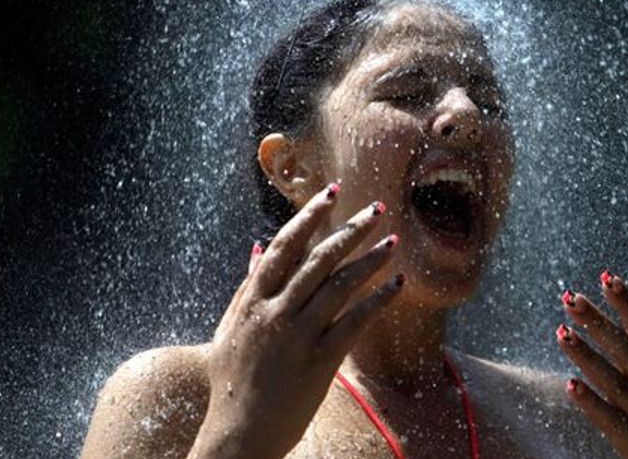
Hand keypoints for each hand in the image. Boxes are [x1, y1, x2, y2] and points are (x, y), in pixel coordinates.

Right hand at [190, 185, 402, 458]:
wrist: (238, 435)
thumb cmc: (232, 382)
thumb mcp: (230, 329)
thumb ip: (246, 286)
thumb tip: (259, 247)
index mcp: (252, 300)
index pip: (286, 245)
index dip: (310, 215)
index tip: (332, 192)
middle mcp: (274, 313)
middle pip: (319, 259)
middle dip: (351, 229)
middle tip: (377, 207)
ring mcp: (297, 337)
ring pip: (340, 285)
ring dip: (371, 259)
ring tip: (393, 239)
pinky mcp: (319, 361)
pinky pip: (355, 322)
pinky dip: (378, 299)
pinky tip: (397, 282)